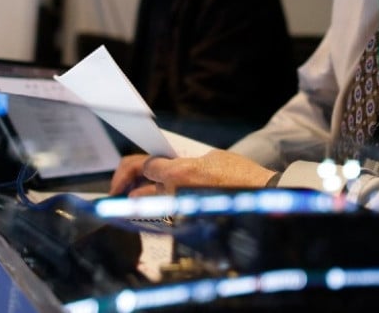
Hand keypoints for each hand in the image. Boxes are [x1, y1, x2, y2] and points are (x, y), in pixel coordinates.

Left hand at [108, 150, 275, 197]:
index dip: (139, 165)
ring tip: (131, 195)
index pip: (145, 165)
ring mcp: (179, 210)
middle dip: (124, 185)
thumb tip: (174, 168)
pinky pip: (166, 212)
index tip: (136, 168)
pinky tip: (159, 204)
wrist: (261, 197)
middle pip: (137, 187)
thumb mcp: (212, 157)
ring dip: (142, 198)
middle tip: (117, 188)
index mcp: (178, 172)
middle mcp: (174, 192)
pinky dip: (161, 207)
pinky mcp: (187, 221)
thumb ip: (187, 163)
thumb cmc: (241, 175)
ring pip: (150, 202)